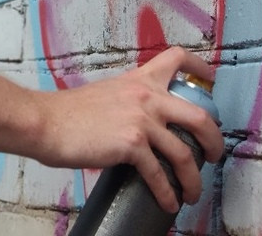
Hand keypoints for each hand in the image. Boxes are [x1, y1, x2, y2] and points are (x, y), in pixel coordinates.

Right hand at [31, 47, 223, 213]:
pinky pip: (159, 174)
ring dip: (193, 179)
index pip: (177, 58)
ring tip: (192, 192)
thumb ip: (129, 102)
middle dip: (215, 140)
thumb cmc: (68, 113)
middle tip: (214, 154)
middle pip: (200, 115)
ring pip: (185, 153)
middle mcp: (146, 96)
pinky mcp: (131, 145)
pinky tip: (169, 202)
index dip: (201, 67)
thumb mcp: (107, 94)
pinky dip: (168, 193)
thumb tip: (141, 126)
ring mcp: (141, 120)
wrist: (46, 122)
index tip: (211, 79)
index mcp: (139, 80)